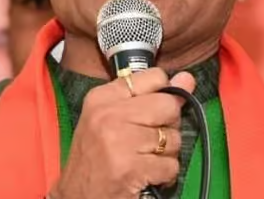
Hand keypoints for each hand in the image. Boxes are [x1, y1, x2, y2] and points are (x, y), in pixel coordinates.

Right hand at [49, 68, 195, 198]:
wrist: (75, 196)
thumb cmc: (96, 157)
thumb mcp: (112, 118)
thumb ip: (150, 96)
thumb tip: (187, 78)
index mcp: (103, 97)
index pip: (155, 77)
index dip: (163, 96)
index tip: (151, 114)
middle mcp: (109, 114)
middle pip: (168, 106)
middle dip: (167, 127)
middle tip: (147, 143)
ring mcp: (119, 141)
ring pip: (173, 138)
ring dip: (165, 155)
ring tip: (143, 160)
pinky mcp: (130, 168)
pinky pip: (170, 165)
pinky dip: (164, 176)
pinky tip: (146, 176)